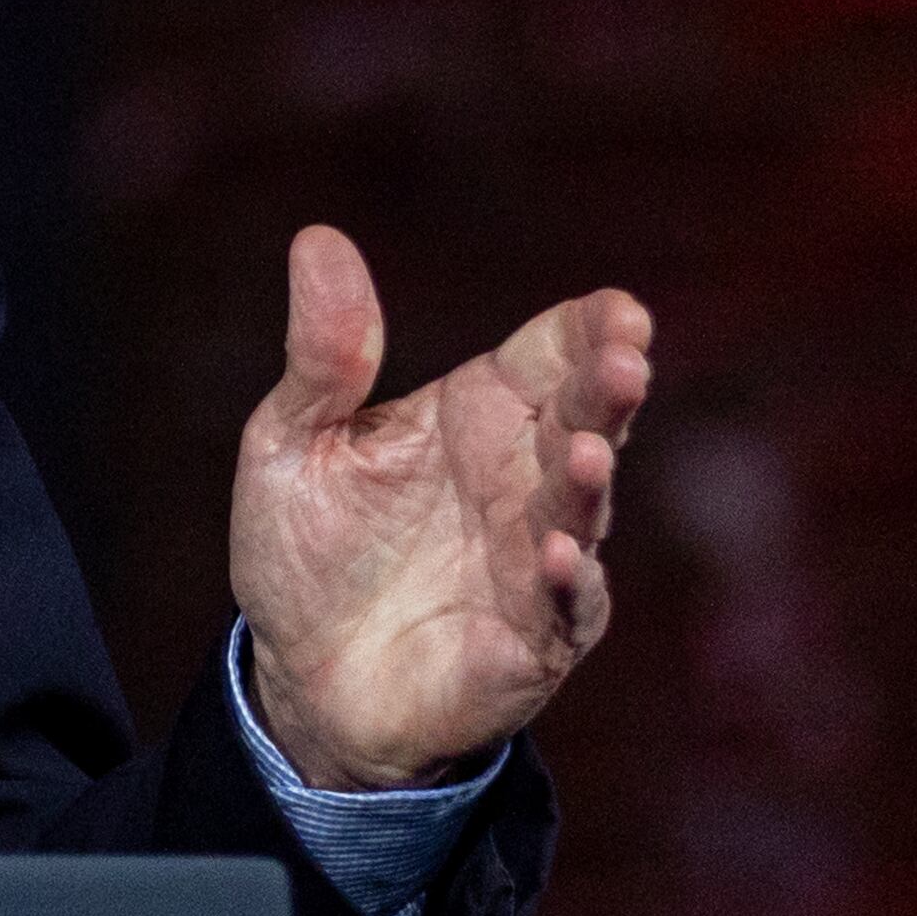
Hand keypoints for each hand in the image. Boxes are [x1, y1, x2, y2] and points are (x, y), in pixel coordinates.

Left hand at [228, 226, 652, 789]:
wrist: (301, 678)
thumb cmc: (307, 549)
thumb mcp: (290, 440)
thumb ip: (322, 354)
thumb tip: (317, 237)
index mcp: (479, 413)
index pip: (551, 353)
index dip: (590, 328)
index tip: (618, 309)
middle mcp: (523, 477)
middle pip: (585, 417)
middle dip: (609, 389)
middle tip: (625, 358)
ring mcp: (539, 558)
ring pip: (583, 509)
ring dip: (590, 480)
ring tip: (587, 449)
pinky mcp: (535, 639)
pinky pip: (562, 606)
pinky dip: (564, 579)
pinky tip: (555, 551)